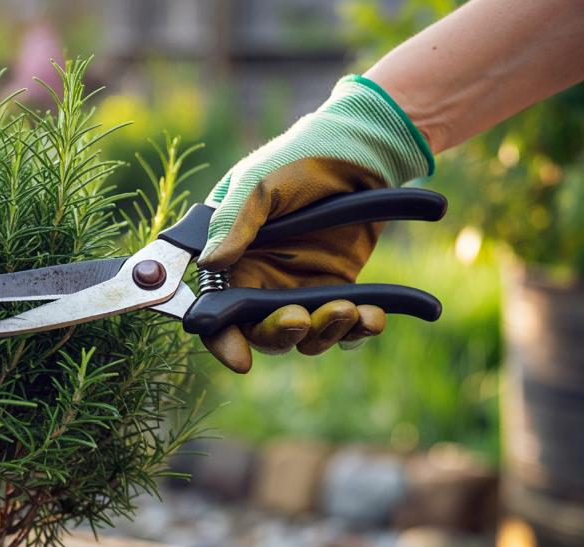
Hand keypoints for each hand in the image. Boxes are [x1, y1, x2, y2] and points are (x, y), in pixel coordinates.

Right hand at [199, 75, 433, 372]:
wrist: (363, 150)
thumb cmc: (302, 158)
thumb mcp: (262, 183)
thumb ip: (237, 223)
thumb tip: (211, 264)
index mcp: (232, 257)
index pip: (215, 312)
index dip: (222, 340)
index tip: (240, 359)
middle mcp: (261, 280)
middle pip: (261, 333)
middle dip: (281, 334)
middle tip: (302, 318)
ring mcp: (300, 288)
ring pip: (305, 337)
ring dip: (325, 332)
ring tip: (348, 309)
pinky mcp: (339, 289)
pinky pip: (345, 326)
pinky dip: (359, 330)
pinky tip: (372, 316)